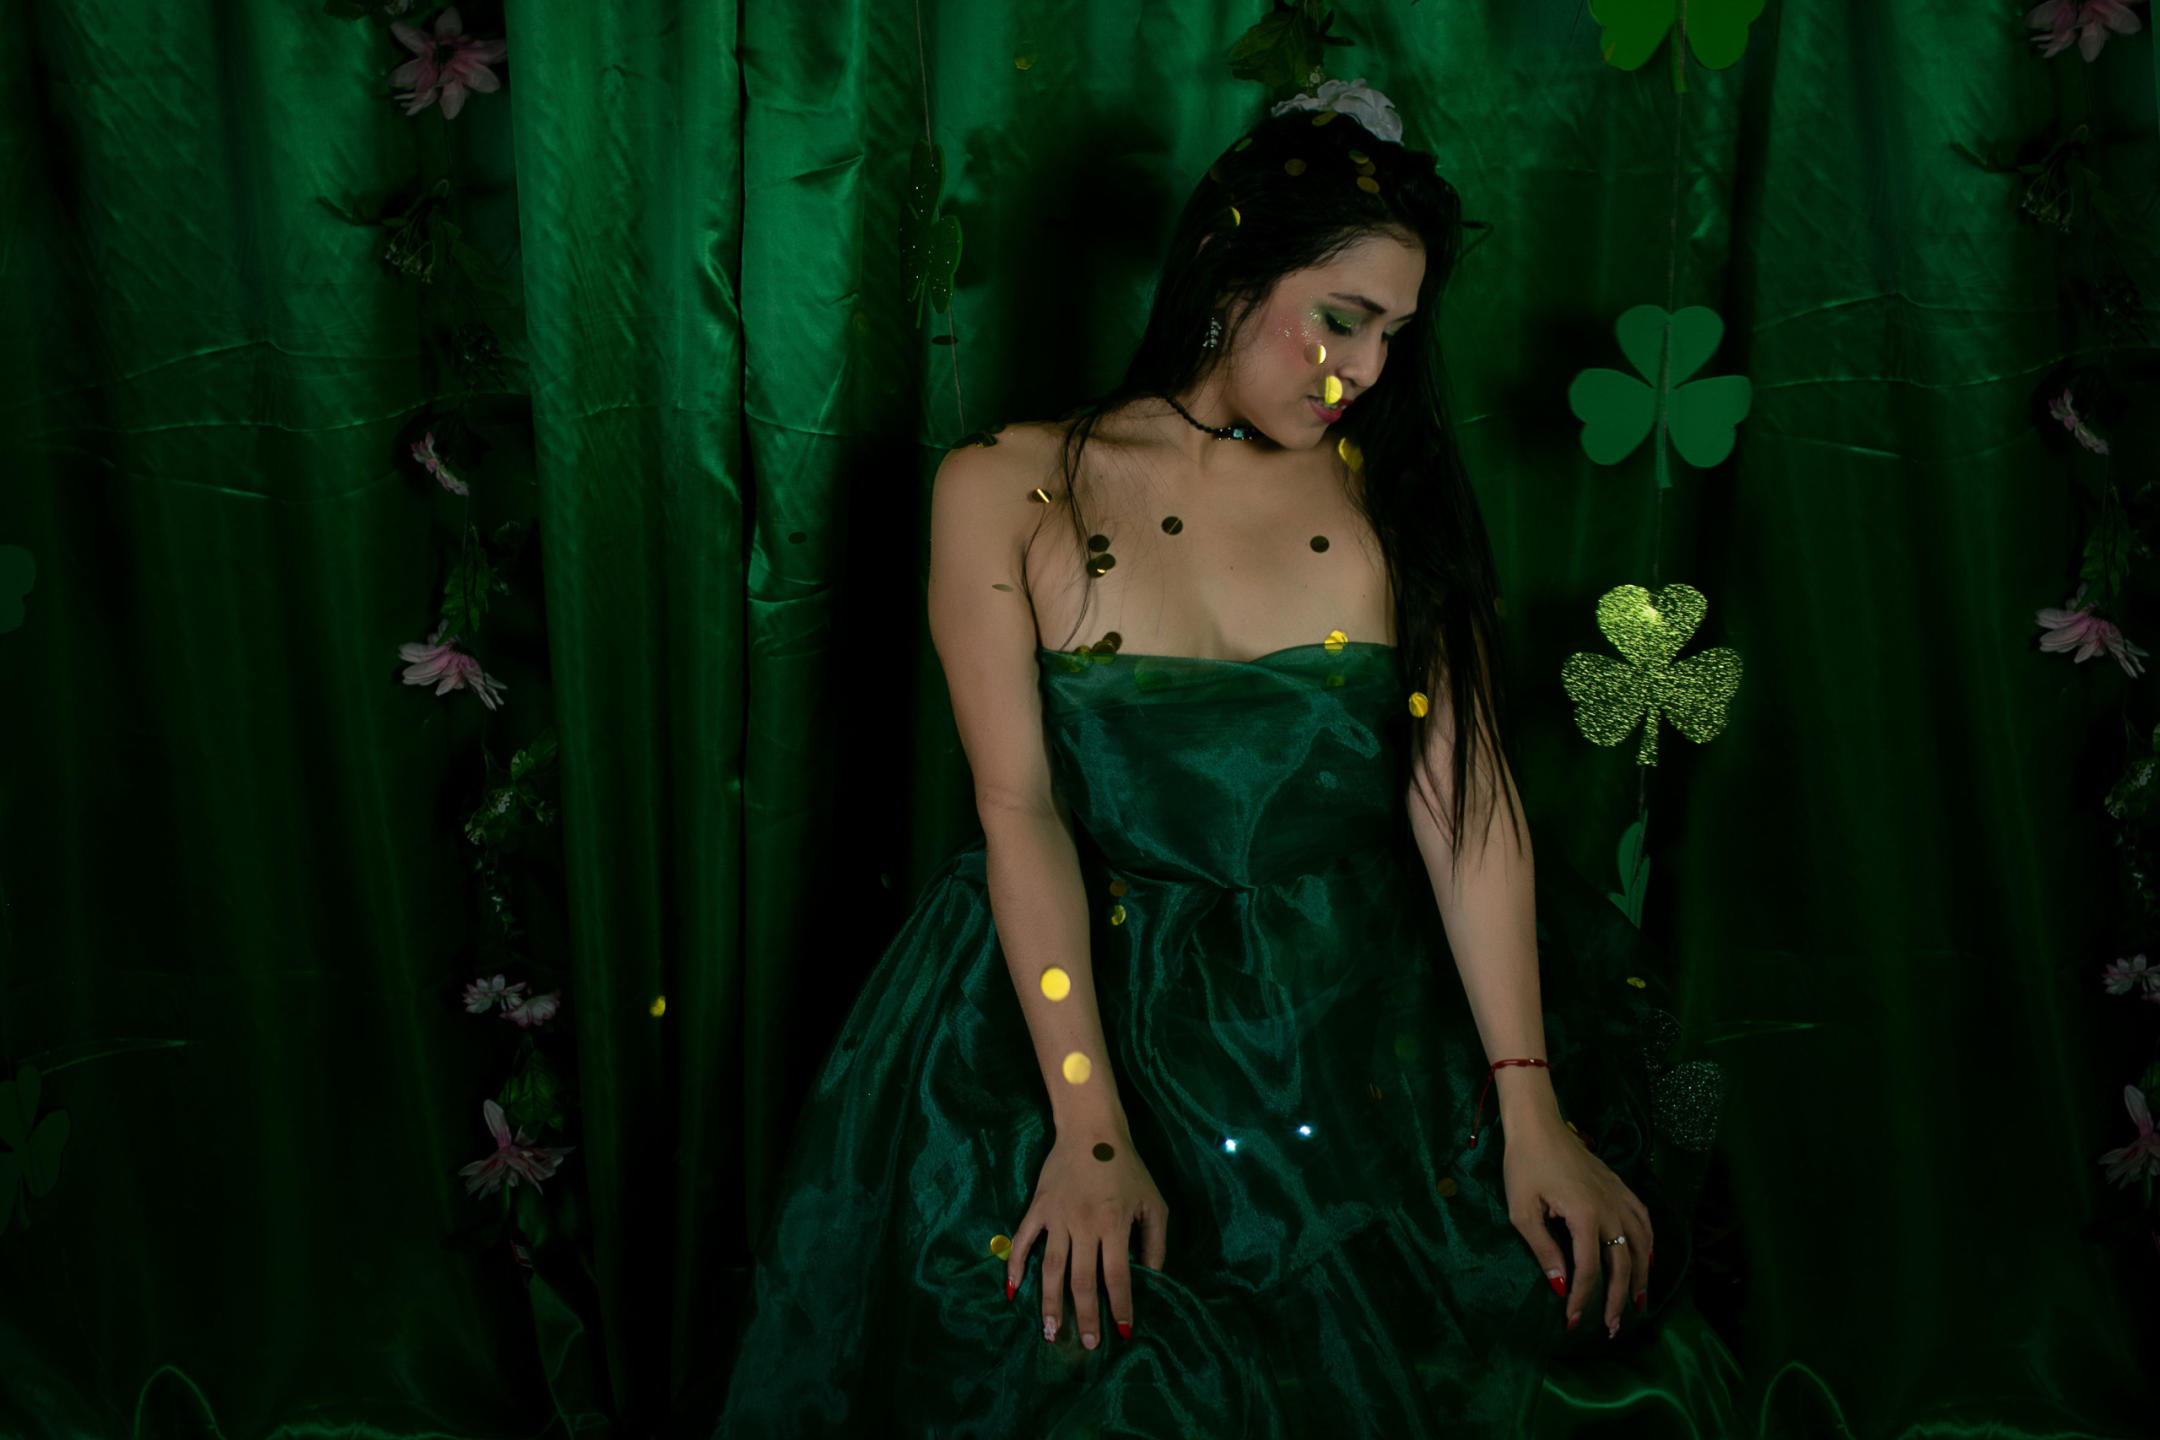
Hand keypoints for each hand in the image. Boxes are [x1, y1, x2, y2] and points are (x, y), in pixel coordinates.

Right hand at [1006, 1127, 1168, 1349]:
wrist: (1091, 1131)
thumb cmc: (1127, 1167)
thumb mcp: (1152, 1202)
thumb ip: (1155, 1241)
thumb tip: (1152, 1276)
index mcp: (1114, 1224)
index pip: (1116, 1277)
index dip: (1119, 1306)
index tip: (1122, 1331)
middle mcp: (1084, 1225)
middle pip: (1081, 1281)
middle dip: (1085, 1316)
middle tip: (1087, 1344)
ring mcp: (1057, 1217)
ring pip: (1051, 1269)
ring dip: (1050, 1303)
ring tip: (1051, 1332)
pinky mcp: (1038, 1208)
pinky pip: (1022, 1241)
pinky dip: (1015, 1266)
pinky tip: (1012, 1290)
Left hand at [1503, 1112, 1654, 1337]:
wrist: (1539, 1125)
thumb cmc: (1524, 1166)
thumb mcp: (1522, 1211)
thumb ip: (1544, 1250)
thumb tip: (1561, 1285)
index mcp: (1585, 1216)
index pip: (1589, 1269)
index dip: (1583, 1298)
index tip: (1573, 1321)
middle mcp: (1611, 1209)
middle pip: (1622, 1263)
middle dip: (1618, 1299)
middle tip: (1612, 1328)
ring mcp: (1620, 1197)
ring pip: (1641, 1245)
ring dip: (1641, 1277)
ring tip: (1637, 1303)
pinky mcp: (1621, 1187)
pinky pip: (1644, 1221)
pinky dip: (1649, 1244)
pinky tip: (1646, 1259)